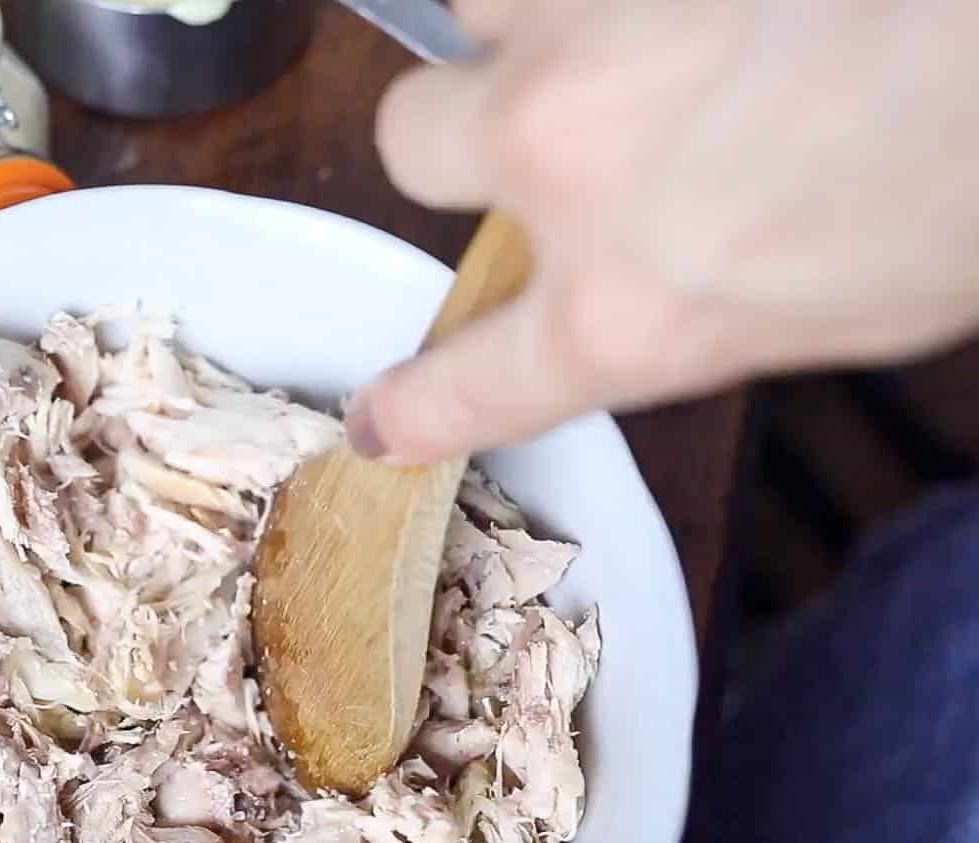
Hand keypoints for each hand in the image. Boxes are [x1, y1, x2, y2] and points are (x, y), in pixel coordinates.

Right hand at [348, 0, 978, 463]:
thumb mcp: (844, 316)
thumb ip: (696, 306)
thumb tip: (653, 268)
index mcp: (631, 308)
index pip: (472, 382)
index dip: (415, 406)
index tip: (379, 419)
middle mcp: (568, 158)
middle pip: (411, 133)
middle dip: (467, 129)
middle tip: (559, 120)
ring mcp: (588, 20)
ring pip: (476, 0)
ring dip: (538, 21)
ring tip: (650, 24)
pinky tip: (711, 1)